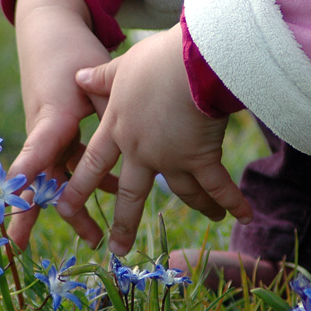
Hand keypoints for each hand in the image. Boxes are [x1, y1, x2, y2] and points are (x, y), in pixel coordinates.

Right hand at [6, 0, 116, 249]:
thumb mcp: (94, 79)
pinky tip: (114, 190)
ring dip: (74, 205)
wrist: (49, 30)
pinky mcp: (57, 131)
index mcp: (51, 119)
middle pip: (39, 180)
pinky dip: (88, 179)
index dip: (25, 185)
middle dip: (32, 213)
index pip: (33, 158)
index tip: (15, 209)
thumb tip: (137, 133)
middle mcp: (43, 131)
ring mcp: (48, 133)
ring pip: (58, 176)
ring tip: (95, 236)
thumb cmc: (71, 51)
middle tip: (23, 246)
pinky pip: (69, 162)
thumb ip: (111, 108)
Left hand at [58, 23, 251, 255]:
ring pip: (182, 192)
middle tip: (117, 251)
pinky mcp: (200, 157)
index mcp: (118, 128)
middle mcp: (141, 150)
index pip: (93, 163)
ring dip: (199, 207)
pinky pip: (217, 186)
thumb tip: (79, 77)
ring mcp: (170, 158)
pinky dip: (233, 201)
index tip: (65, 209)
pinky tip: (245, 215)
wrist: (189, 63)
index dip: (79, 188)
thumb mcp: (122, 67)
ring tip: (212, 219)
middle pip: (131, 193)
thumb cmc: (156, 59)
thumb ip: (102, 78)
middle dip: (124, 224)